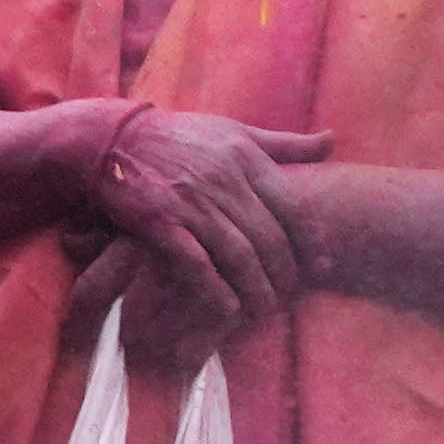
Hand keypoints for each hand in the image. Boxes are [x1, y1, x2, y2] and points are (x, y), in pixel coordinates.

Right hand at [71, 109, 315, 342]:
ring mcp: (192, 201)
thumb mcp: (234, 131)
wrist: (112, 139)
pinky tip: (227, 309)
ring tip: (265, 312)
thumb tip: (332, 141)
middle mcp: (223, 179)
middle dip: (285, 274)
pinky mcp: (160, 221)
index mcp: (246, 158)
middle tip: (291, 299)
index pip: (292, 207)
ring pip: (239, 255)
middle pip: (269, 238)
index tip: (322, 267)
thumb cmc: (180, 137)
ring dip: (256, 289)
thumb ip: (285, 144)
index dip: (311, 242)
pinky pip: (196, 262)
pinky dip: (214, 289)